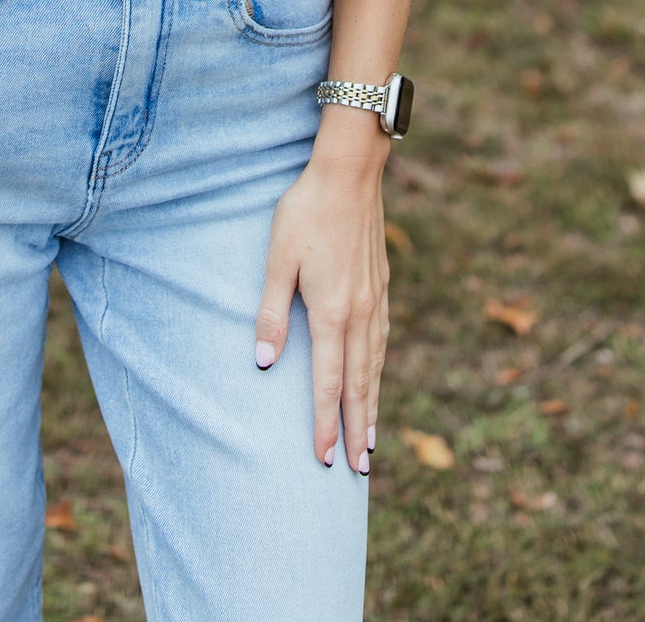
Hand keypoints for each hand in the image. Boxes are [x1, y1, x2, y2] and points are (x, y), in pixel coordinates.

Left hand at [254, 141, 389, 471]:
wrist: (350, 173)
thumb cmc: (306, 212)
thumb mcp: (277, 259)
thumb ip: (271, 313)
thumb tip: (262, 363)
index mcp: (332, 312)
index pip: (328, 382)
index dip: (325, 423)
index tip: (325, 458)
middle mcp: (359, 314)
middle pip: (359, 385)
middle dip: (357, 430)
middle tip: (359, 471)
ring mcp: (376, 300)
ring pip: (375, 366)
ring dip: (374, 406)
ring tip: (372, 441)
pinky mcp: (382, 285)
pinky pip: (382, 341)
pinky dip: (380, 370)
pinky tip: (377, 376)